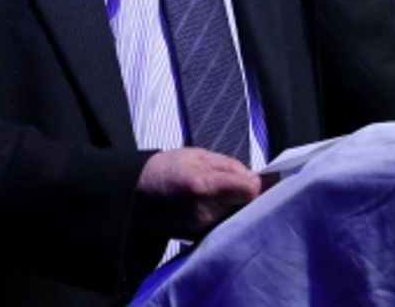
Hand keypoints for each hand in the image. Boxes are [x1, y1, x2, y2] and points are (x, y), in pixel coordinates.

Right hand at [134, 147, 262, 239]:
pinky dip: (228, 216)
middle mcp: (204, 213)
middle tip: (240, 183)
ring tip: (223, 193)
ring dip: (239, 206)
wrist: (135, 195)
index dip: (258, 182)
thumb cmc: (167, 168)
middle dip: (248, 194)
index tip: (257, 176)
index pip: (250, 190)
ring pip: (238, 217)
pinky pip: (226, 226)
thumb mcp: (199, 155)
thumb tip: (258, 179)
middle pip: (247, 206)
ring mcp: (201, 230)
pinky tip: (218, 206)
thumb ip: (231, 167)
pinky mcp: (199, 239)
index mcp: (203, 186)